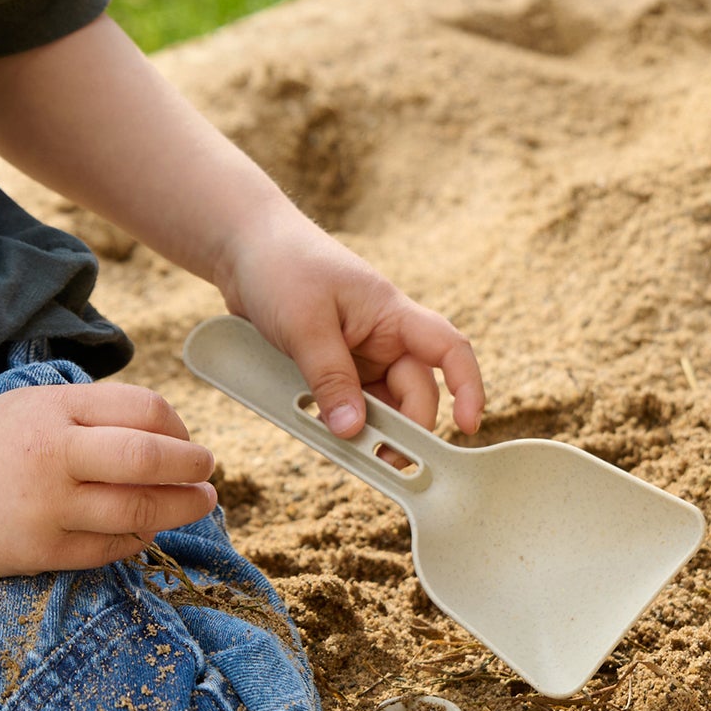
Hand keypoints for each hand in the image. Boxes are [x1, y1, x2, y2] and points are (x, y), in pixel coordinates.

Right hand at [0, 382, 217, 575]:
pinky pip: (107, 550)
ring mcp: (45, 505)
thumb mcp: (34, 406)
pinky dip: (136, 541)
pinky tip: (143, 532)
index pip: (145, 412)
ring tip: (195, 506)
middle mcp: (53, 454)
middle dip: (193, 471)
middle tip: (209, 478)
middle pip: (150, 460)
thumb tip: (168, 435)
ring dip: (178, 511)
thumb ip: (93, 415)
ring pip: (137, 511)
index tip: (189, 445)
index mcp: (55, 409)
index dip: (180, 430)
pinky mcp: (36, 550)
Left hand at [219, 208, 484, 439]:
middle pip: (411, 393)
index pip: (449, 350)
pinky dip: (336, 421)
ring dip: (366, 431)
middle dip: (400, 430)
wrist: (242, 247)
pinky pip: (344, 404)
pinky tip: (318, 432)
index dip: (468, 388)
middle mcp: (383, 338)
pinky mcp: (329, 367)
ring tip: (345, 453)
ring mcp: (356, 355)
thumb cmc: (281, 267)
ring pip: (377, 406)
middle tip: (378, 463)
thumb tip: (353, 432)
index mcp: (392, 316)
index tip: (467, 427)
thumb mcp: (305, 324)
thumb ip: (330, 379)